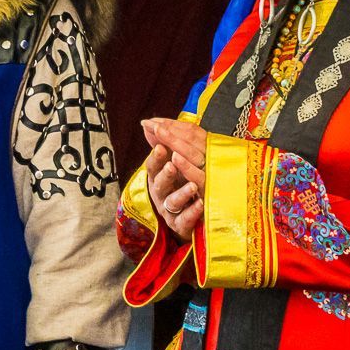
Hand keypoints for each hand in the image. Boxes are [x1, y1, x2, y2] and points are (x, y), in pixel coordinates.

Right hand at [142, 119, 207, 238]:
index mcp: (158, 177)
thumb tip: (148, 124)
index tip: (161, 146)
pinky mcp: (181, 224)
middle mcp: (162, 193)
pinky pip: (186, 219)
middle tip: (172, 165)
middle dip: (165, 174)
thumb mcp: (168, 164)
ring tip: (192, 186)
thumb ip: (161, 145)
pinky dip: (193, 212)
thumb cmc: (176, 184)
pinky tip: (201, 204)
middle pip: (160, 184)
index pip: (153, 166)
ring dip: (182, 193)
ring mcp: (171, 209)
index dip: (156, 157)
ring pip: (173, 202)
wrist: (185, 215)